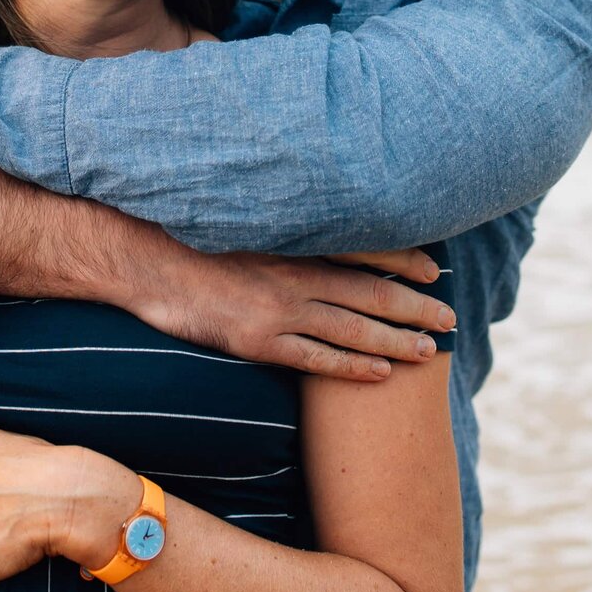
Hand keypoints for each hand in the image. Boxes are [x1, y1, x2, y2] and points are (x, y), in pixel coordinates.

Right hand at [133, 246, 454, 382]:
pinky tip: (382, 373)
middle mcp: (293, 271)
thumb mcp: (240, 218)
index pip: (363, 247)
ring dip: (397, 339)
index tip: (434, 268)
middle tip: (450, 316)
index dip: (403, 259)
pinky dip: (353, 367)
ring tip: (432, 350)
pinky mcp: (257, 340)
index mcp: (291, 237)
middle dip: (415, 305)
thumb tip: (310, 226)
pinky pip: (317, 359)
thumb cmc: (185, 234)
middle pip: (371, 290)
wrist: (140, 258)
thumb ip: (280, 226)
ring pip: (353, 328)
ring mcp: (277, 308)